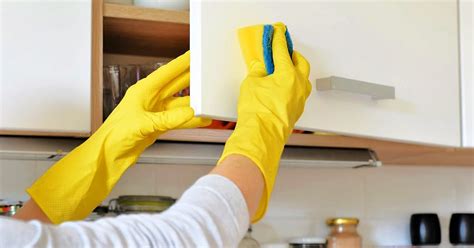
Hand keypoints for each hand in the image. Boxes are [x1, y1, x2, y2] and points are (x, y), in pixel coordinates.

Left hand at [99, 51, 209, 155]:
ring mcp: (155, 112)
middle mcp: (150, 99)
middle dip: (191, 77)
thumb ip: (168, 119)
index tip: (193, 55)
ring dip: (194, 104)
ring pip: (180, 104)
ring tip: (209, 102)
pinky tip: (201, 120)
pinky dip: (190, 120)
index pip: (166, 73)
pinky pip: (179, 119)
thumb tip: (190, 113)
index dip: (180, 63)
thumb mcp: (143, 124)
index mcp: (142, 91)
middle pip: (176, 84)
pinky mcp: (158, 125)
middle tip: (205, 70)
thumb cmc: (115, 135)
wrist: (109, 154)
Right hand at [219, 23, 311, 221]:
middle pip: (301, 63)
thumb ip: (258, 73)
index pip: (282, 52)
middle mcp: (298, 86)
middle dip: (293, 55)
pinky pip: (299, 92)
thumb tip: (261, 69)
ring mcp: (300, 100)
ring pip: (303, 79)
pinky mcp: (297, 111)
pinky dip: (293, 85)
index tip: (277, 34)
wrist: (261, 135)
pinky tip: (284, 87)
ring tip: (284, 69)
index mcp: (288, 75)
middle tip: (284, 51)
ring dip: (296, 71)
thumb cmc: (257, 112)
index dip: (278, 41)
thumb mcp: (251, 84)